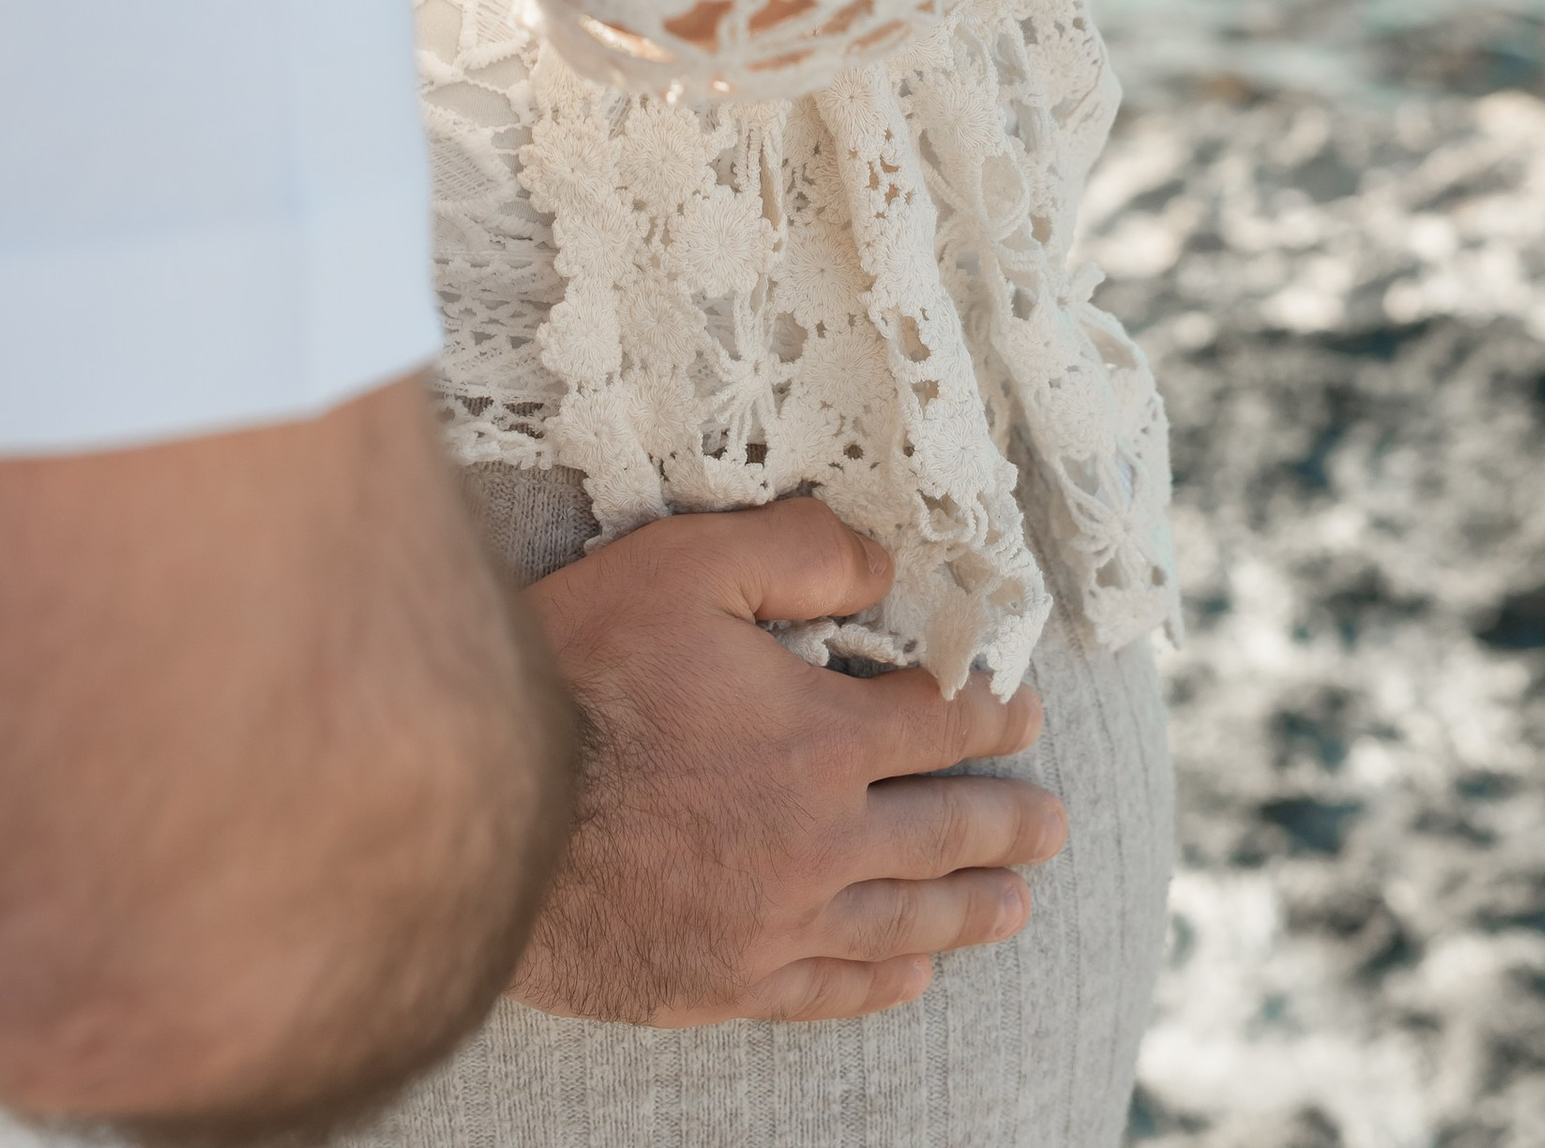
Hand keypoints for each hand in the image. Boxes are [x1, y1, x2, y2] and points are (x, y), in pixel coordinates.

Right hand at [512, 502, 1066, 1026]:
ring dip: (968, 908)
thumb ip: (796, 553)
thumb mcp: (684, 568)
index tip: (1024, 713)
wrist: (490, 813)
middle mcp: (820, 842)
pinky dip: (884, 981)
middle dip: (1006, 821)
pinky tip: (911, 976)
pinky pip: (832, 990)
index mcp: (822, 740)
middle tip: (1054, 823)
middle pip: (942, 832)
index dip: (991, 714)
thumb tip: (883, 563)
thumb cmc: (580, 673)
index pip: (938, 725)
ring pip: (903, 920)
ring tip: (1014, 905)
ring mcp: (777, 923)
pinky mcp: (726, 981)